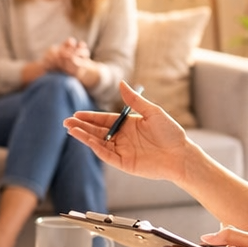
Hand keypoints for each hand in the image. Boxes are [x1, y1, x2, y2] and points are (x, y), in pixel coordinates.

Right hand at [64, 82, 192, 180]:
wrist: (181, 154)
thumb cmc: (170, 132)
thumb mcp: (153, 112)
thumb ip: (134, 100)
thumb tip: (121, 83)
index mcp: (127, 124)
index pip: (103, 120)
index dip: (89, 117)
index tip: (76, 114)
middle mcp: (122, 138)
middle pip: (97, 132)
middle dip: (81, 127)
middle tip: (66, 122)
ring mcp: (122, 151)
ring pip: (98, 143)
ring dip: (84, 137)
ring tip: (71, 130)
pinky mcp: (124, 163)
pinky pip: (107, 155)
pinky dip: (96, 149)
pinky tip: (88, 141)